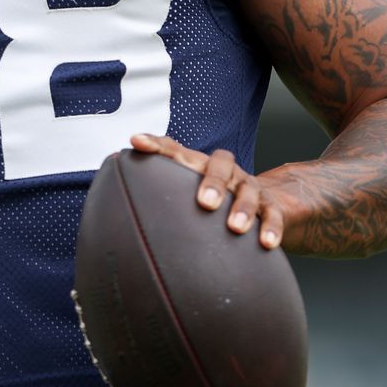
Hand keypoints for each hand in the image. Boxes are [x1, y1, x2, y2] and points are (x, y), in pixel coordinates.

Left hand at [130, 133, 288, 249]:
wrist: (262, 204)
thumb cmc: (213, 202)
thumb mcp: (186, 196)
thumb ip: (156, 196)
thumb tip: (112, 200)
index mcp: (200, 166)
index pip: (176, 149)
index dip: (156, 145)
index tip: (134, 142)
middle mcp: (226, 172)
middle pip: (219, 164)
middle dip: (212, 181)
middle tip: (203, 203)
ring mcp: (250, 188)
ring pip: (248, 190)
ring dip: (243, 208)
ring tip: (236, 228)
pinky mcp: (271, 207)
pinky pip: (273, 215)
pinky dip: (271, 228)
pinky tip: (267, 244)